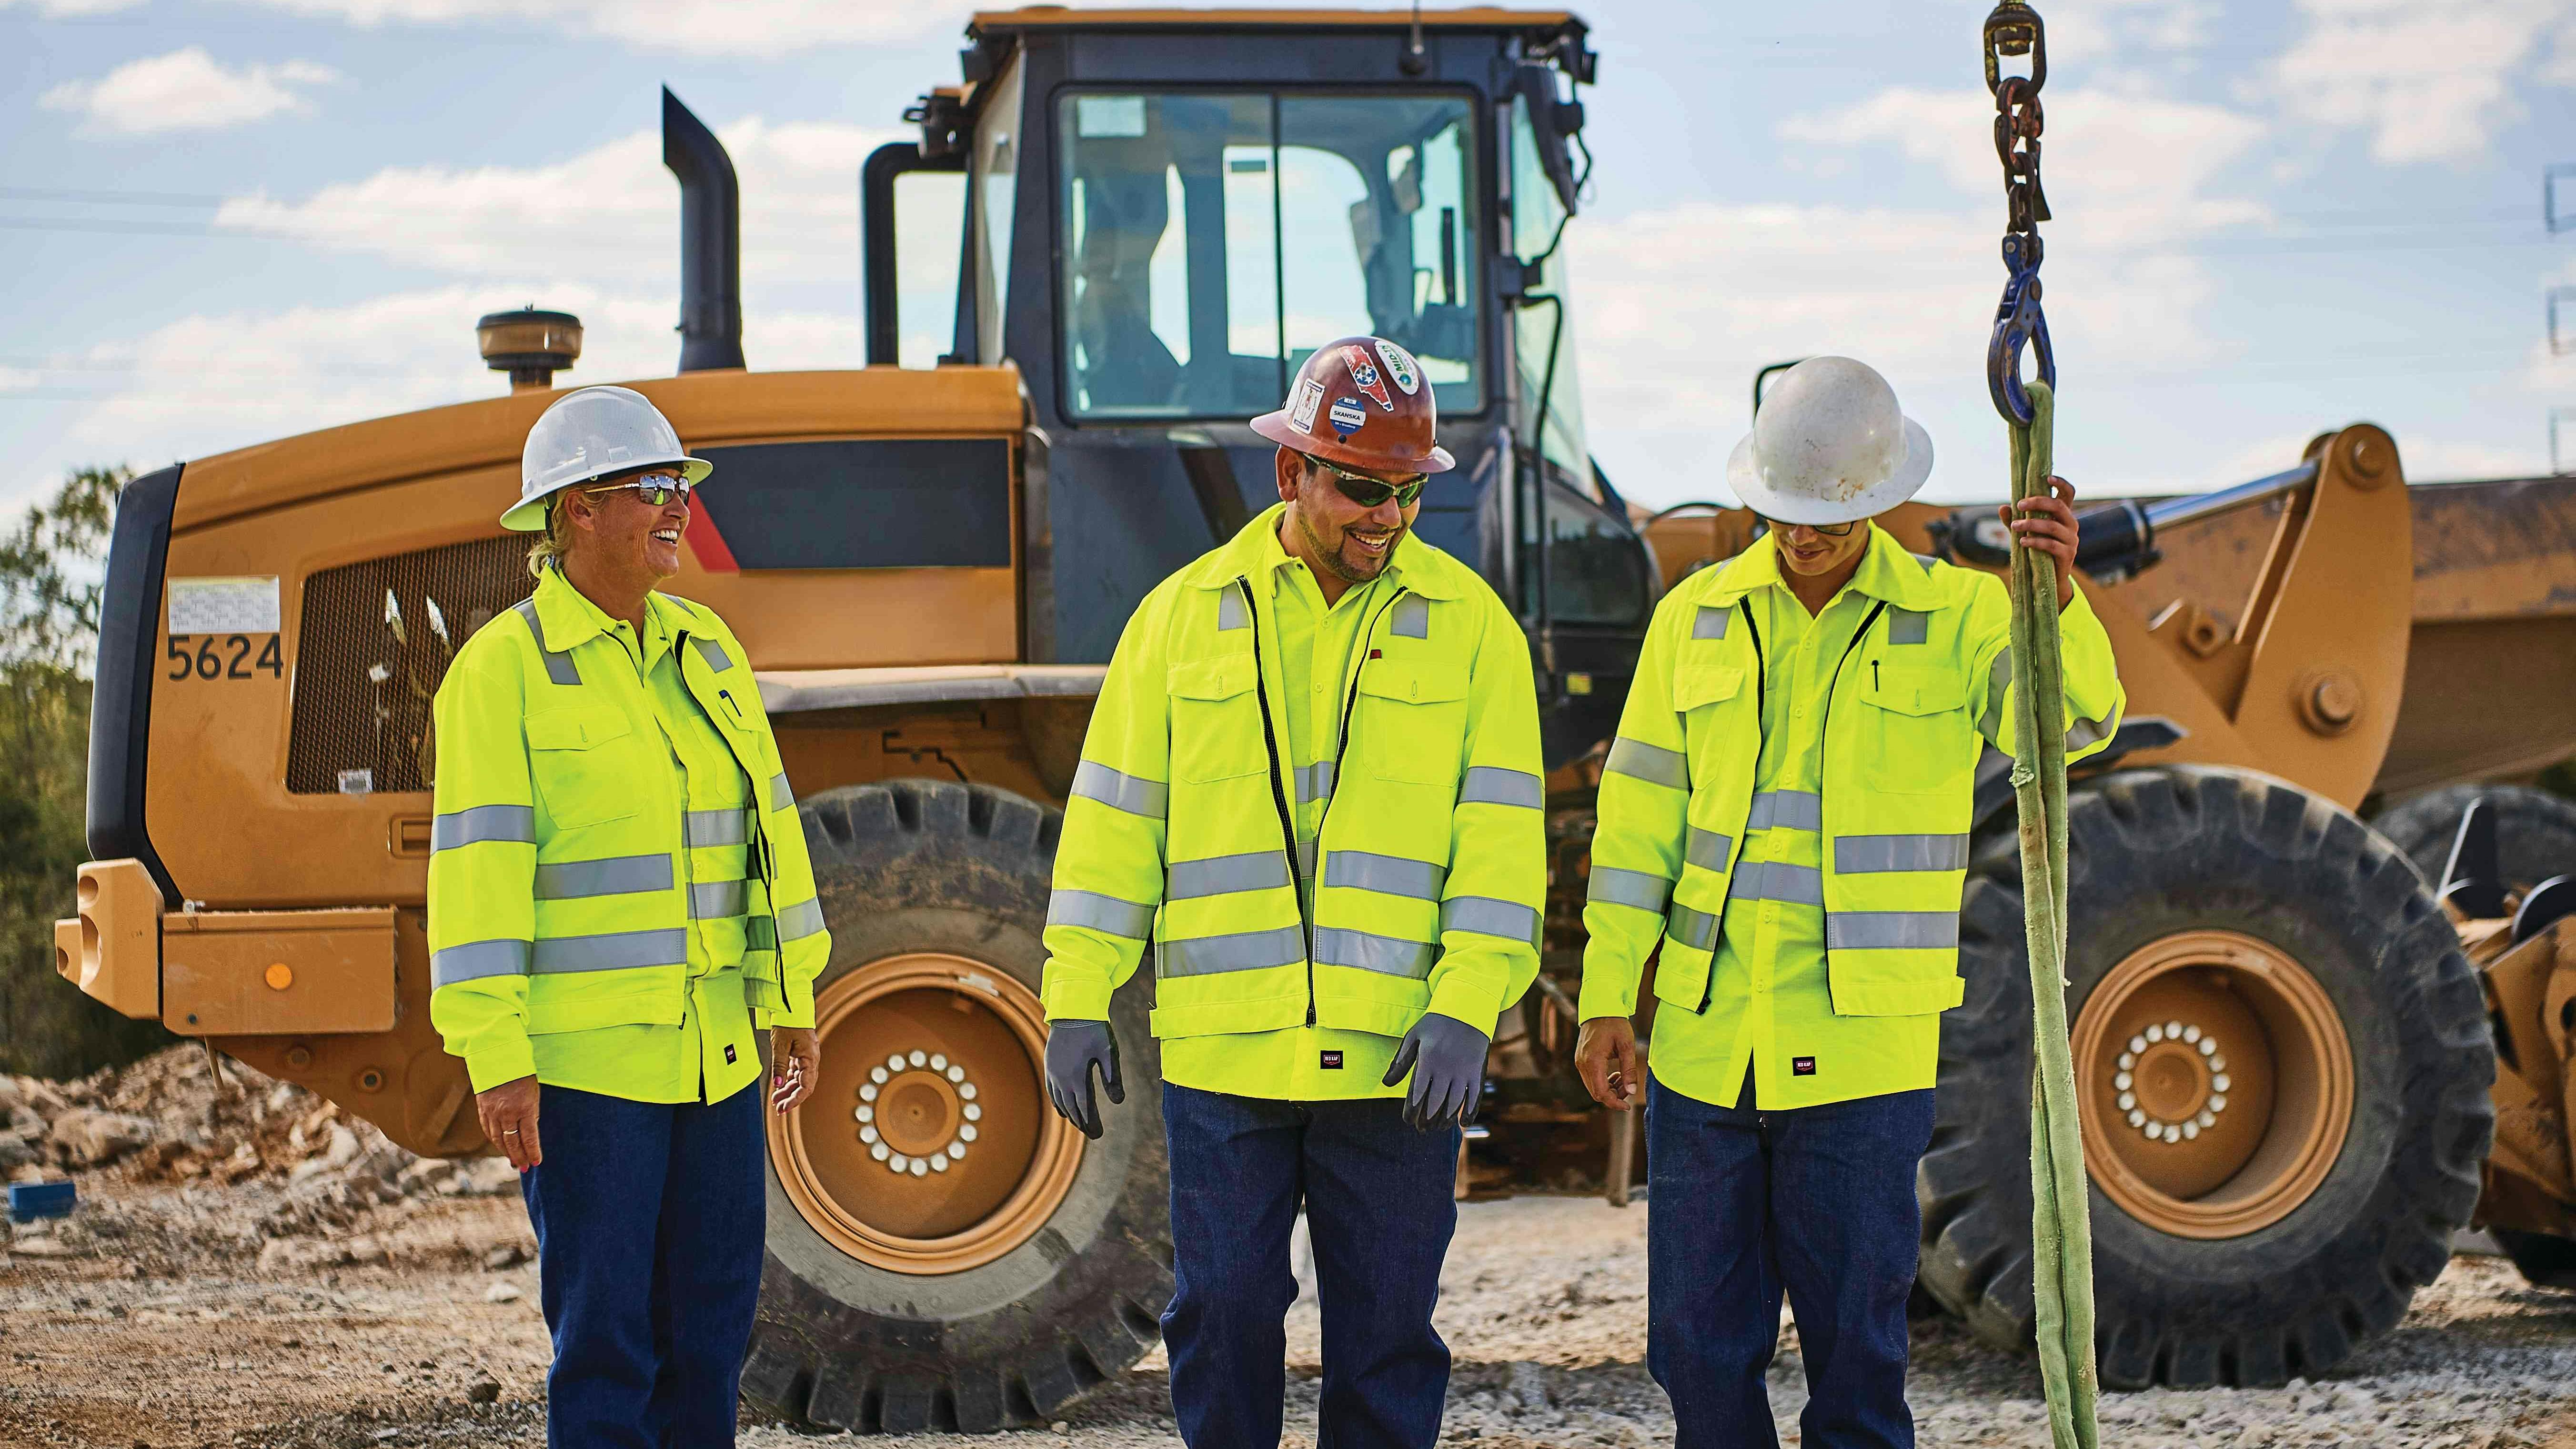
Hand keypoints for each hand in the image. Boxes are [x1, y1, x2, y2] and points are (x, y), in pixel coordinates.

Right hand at [475, 1075, 541, 1171]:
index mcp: (524, 1108)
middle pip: (512, 1142)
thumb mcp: (534, 1093)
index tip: (537, 1162)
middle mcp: (507, 1113)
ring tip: (515, 1162)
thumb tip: (529, 1135)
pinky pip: (488, 1131)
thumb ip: (532, 1114)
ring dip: (507, 1153)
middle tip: (525, 1168)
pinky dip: (495, 1141)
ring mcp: (492, 1113)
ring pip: (498, 1139)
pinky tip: (501, 1147)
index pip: (529, 1137)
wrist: (498, 1059)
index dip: (532, 1152)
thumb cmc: (522, 1075)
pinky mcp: (483, 1110)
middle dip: (520, 1157)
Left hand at [771, 1026, 820, 1113]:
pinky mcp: (801, 1055)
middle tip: (779, 1109)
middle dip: (791, 1099)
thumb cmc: (787, 1022)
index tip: (784, 1108)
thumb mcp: (780, 1046)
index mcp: (810, 1058)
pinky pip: (796, 1072)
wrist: (790, 1007)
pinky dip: (788, 1081)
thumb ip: (779, 1067)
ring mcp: (807, 1057)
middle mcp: (811, 1059)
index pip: (806, 1086)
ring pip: (799, 1080)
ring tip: (775, 1100)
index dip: (796, 1099)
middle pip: (803, 1085)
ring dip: (788, 1091)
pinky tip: (779, 1087)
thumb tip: (778, 1085)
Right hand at [1045, 1021, 1122, 1138]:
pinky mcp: (1049, 1064)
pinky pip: (1051, 1089)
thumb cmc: (1094, 1030)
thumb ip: (1112, 1077)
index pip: (1083, 1108)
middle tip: (1091, 1133)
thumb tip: (1118, 1102)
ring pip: (1059, 1100)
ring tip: (1079, 1122)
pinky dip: (1057, 1101)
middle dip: (1081, 1122)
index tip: (1097, 1134)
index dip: (1090, 1122)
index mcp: (1077, 1077)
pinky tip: (1062, 1107)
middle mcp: (1062, 1078)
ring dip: (1069, 1113)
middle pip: (1070, 1108)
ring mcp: (1053, 1072)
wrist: (1072, 1009)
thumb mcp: (1107, 1052)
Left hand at [1382, 1013, 1490, 1130]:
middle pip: (1435, 1102)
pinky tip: (1463, 1123)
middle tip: (1421, 1129)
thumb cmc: (1435, 1023)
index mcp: (1427, 1060)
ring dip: (1445, 1119)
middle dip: (1426, 1119)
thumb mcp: (1414, 1037)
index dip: (1411, 1111)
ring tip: (1437, 1128)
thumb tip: (1386, 1084)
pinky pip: (1474, 1097)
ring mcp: (1463, 1071)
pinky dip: (1469, 1112)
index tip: (1407, 1120)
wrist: (1466, 1009)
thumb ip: (1401, 1062)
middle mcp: (1446, 1069)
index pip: (1417, 1093)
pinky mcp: (1477, 1072)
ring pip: (1454, 1103)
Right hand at [1576, 1016, 1639, 1110]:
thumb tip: (1632, 1091)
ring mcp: (1579, 1062)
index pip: (1601, 1093)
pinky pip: (1590, 1079)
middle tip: (1629, 1087)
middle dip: (1614, 1096)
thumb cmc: (1615, 1024)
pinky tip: (1615, 1073)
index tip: (1628, 1105)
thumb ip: (1629, 1069)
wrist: (1600, 1008)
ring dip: (1609, 1089)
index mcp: (1593, 1061)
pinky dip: (1603, 1082)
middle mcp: (1582, 1064)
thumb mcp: (1627, 1045)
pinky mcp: (1580, 1060)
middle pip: (1596, 1093)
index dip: (1615, 1103)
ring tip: (1623, 1078)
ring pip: (1593, 1088)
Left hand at [1999, 475, 2079, 610]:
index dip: (2061, 483)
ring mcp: (2071, 539)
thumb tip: (2002, 507)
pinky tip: (2021, 542)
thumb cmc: (2037, 549)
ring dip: (2031, 524)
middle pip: (2058, 506)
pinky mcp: (2067, 554)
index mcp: (2063, 515)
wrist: (2049, 578)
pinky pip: (2051, 545)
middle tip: (2019, 504)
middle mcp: (2071, 524)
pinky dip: (2035, 542)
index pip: (2068, 493)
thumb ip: (2014, 519)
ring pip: (2052, 526)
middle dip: (2038, 502)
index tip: (2047, 477)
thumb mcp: (2024, 532)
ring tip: (2014, 526)